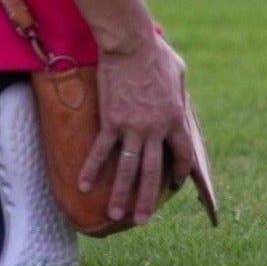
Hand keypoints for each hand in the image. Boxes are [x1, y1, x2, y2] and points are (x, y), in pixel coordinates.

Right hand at [78, 35, 200, 229]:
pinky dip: (92, 169)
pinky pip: (101, 151)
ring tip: (116, 215)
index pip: (181, 155)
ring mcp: (133, 127)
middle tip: (142, 221)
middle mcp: (156, 129)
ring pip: (128, 169)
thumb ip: (180, 93)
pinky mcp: (111, 121)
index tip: (173, 185)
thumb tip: (180, 99)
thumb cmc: (156, 53)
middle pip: (153, 172)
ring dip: (122, 194)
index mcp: (175, 118)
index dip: (178, 172)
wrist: (131, 44)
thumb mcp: (178, 72)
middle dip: (147, 200)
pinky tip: (84, 186)